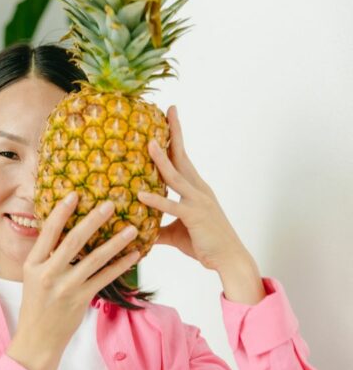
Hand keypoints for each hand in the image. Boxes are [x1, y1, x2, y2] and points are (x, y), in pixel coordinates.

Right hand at [6, 192, 139, 369]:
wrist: (37, 338)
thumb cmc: (36, 304)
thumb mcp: (32, 276)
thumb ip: (45, 255)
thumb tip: (60, 229)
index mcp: (33, 263)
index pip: (48, 231)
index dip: (61, 212)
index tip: (75, 195)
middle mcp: (49, 273)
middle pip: (74, 241)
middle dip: (93, 220)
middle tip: (110, 204)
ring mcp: (66, 287)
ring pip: (95, 259)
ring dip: (115, 242)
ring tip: (131, 228)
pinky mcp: (81, 299)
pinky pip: (105, 278)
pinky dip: (120, 266)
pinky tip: (133, 255)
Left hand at [136, 106, 250, 270]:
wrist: (230, 260)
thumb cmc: (204, 244)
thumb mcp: (175, 233)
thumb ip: (157, 228)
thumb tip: (139, 230)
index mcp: (194, 189)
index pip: (181, 157)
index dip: (173, 137)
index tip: (167, 117)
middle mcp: (198, 189)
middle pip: (182, 155)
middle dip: (174, 132)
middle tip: (168, 109)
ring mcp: (198, 201)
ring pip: (175, 176)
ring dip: (161, 159)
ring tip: (148, 143)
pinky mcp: (195, 217)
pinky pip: (172, 206)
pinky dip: (156, 200)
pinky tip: (140, 194)